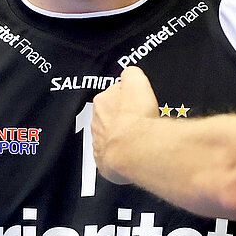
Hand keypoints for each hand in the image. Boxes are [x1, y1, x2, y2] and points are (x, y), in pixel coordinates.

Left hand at [90, 67, 160, 185]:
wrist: (135, 149)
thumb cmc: (136, 119)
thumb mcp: (137, 80)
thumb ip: (131, 73)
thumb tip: (131, 73)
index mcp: (102, 101)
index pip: (112, 95)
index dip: (127, 99)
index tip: (135, 102)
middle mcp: (97, 122)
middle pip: (110, 116)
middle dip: (122, 118)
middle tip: (138, 120)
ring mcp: (99, 143)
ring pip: (110, 136)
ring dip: (121, 136)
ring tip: (137, 137)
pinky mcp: (105, 162)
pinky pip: (113, 156)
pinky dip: (122, 154)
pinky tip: (133, 152)